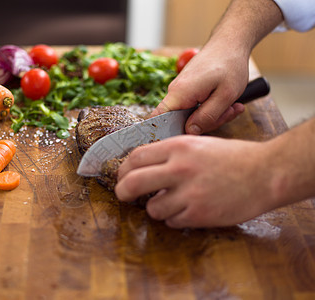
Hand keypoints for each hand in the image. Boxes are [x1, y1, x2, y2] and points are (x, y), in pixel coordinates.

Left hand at [114, 135, 278, 227]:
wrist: (266, 173)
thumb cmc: (233, 157)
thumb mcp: (198, 144)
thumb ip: (170, 154)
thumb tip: (144, 166)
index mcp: (178, 147)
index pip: (135, 157)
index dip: (123, 169)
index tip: (122, 176)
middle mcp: (180, 169)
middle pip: (132, 183)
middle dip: (122, 191)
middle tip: (123, 195)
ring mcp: (189, 194)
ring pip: (152, 208)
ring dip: (156, 207)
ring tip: (170, 202)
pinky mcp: (199, 214)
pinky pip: (172, 221)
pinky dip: (175, 217)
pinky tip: (188, 209)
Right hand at [151, 42, 249, 134]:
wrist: (230, 42)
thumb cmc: (230, 64)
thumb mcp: (225, 96)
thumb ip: (207, 117)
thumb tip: (190, 132)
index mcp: (179, 93)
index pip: (159, 120)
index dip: (167, 134)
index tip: (188, 138)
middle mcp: (175, 92)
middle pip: (180, 121)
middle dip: (206, 123)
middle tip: (229, 113)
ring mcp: (181, 91)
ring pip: (191, 115)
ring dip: (213, 115)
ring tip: (232, 105)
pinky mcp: (188, 90)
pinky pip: (196, 107)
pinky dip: (211, 107)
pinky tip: (227, 102)